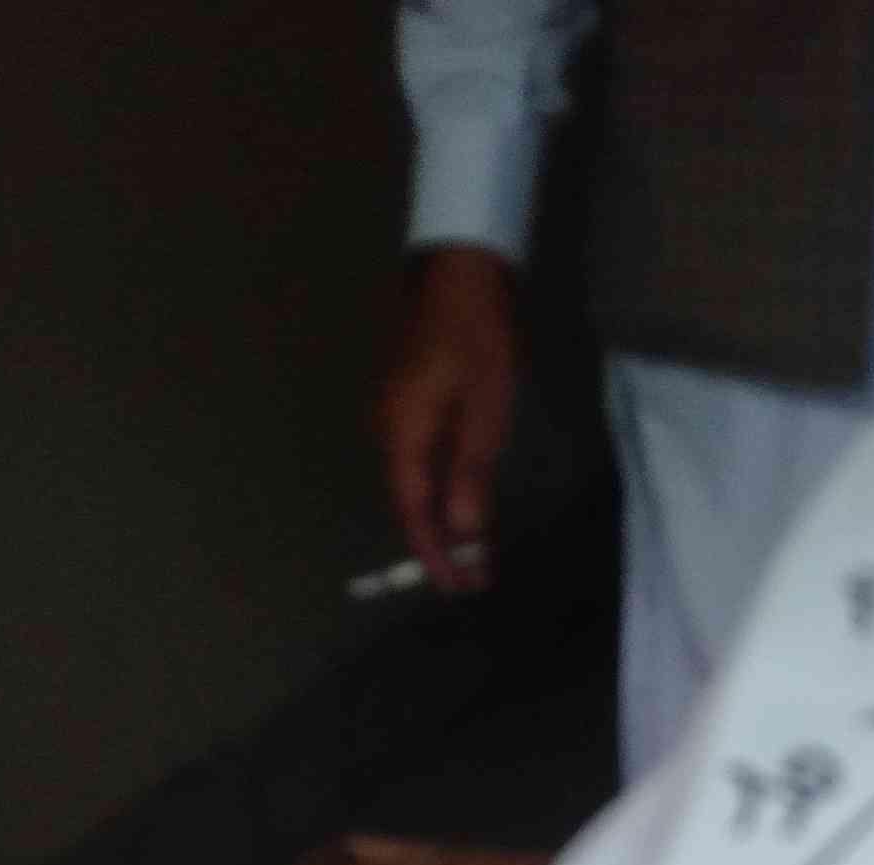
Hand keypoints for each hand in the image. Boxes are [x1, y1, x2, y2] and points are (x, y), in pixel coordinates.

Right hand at [374, 244, 519, 593]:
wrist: (459, 269)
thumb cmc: (478, 333)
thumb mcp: (485, 406)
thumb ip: (470, 470)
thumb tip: (459, 530)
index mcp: (402, 432)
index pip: (413, 510)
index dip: (434, 553)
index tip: (457, 587)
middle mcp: (388, 429)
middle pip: (409, 501)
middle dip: (439, 544)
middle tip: (471, 580)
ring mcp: (394, 414)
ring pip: (414, 483)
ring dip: (441, 519)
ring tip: (472, 554)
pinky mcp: (408, 401)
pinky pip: (419, 460)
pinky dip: (440, 489)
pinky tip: (462, 505)